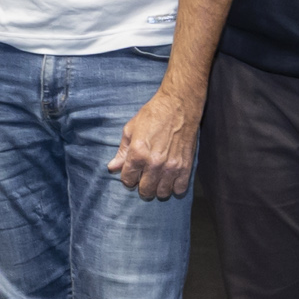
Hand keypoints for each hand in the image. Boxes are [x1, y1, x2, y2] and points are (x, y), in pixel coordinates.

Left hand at [106, 83, 201, 199]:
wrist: (179, 105)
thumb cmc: (153, 115)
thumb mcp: (131, 129)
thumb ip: (122, 151)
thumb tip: (112, 168)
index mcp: (138, 153)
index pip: (128, 180)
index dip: (128, 178)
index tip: (132, 173)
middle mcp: (154, 163)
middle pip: (145, 190)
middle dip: (142, 186)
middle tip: (144, 177)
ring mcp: (171, 166)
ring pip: (162, 193)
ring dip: (158, 188)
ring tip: (158, 179)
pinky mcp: (186, 166)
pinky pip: (179, 189)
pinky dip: (174, 187)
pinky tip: (171, 178)